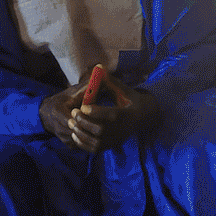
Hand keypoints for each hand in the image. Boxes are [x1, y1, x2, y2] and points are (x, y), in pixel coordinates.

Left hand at [40, 77, 159, 153]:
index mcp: (126, 114)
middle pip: (101, 130)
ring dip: (81, 133)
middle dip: (84, 122)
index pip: (109, 115)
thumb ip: (109, 80)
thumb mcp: (122, 89)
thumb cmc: (130, 100)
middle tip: (74, 112)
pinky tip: (75, 134)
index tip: (83, 106)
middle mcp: (122, 129)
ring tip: (72, 123)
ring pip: (96, 141)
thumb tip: (98, 66)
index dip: (94, 112)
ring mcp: (116, 139)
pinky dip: (83, 144)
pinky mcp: (111, 145)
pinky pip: (95, 149)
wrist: (143, 117)